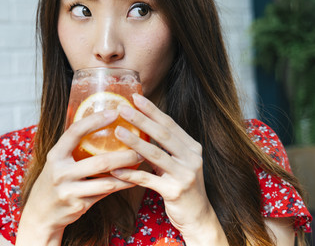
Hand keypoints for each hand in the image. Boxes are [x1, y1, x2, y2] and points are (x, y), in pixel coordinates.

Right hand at [16, 110, 141, 245]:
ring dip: (128, 172)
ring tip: (141, 161)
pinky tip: (133, 178)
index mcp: (55, 155)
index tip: (114, 112)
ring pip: (106, 181)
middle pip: (99, 162)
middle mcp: (60, 172)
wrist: (41, 214)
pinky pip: (105, 194)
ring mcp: (69, 191)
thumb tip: (98, 121)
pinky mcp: (79, 205)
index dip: (95, 120)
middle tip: (141, 146)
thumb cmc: (54, 180)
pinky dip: (121, 185)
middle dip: (124, 154)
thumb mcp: (57, 161)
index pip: (75, 132)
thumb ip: (72, 146)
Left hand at [111, 94, 227, 244]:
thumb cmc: (183, 186)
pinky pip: (148, 180)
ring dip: (135, 142)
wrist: (199, 217)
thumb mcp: (178, 164)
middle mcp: (192, 158)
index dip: (152, 110)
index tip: (136, 97)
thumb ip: (164, 148)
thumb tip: (140, 128)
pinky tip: (115, 169)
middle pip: (163, 134)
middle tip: (122, 108)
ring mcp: (185, 175)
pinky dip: (130, 174)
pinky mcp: (175, 191)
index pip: (170, 124)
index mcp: (192, 147)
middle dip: (141, 119)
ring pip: (156, 154)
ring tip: (117, 131)